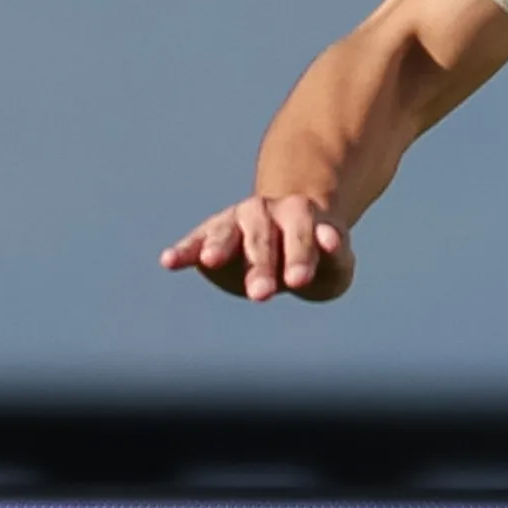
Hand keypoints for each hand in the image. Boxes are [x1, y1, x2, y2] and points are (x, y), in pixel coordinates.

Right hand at [161, 193, 352, 302]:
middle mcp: (265, 212)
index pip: (301, 234)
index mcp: (300, 214)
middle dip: (261, 265)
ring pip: (227, 233)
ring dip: (220, 247)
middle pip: (262, 237)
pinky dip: (184, 250)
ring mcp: (235, 221)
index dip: (300, 257)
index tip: (299, 281)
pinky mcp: (209, 234)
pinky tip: (169, 262)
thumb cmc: (318, 258)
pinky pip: (194, 241)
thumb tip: (329, 240)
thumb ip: (337, 255)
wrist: (289, 235)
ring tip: (211, 261)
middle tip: (261, 295)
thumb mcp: (336, 263)